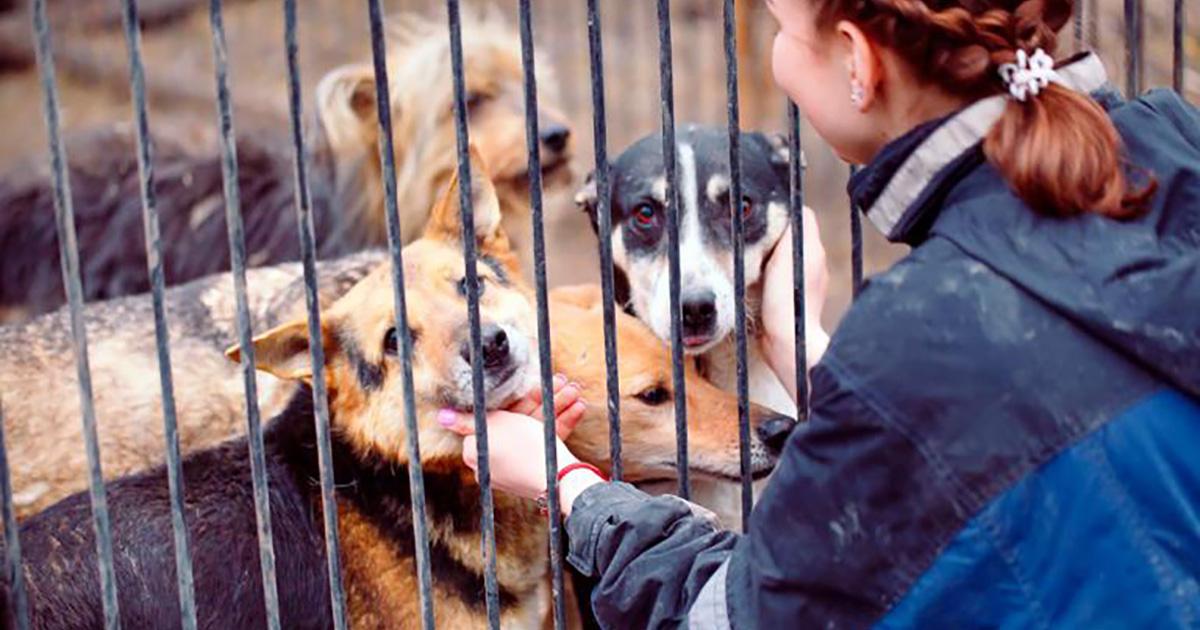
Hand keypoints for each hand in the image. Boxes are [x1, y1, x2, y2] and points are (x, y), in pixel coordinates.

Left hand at [438, 375, 588, 502]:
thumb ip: (467, 420)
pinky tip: (578, 408)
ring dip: (557, 406)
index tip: (534, 385)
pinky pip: (546, 441)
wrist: (557, 479)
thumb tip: (441, 417)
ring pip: (537, 428)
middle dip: (543, 399)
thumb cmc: (521, 448)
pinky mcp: (538, 467)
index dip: (517, 398)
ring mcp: (518, 464)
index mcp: (478, 451)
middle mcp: (496, 459)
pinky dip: (561, 424)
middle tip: (562, 382)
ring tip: (575, 391)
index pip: (495, 417)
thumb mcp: (494, 425)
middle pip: (518, 420)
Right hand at [759, 206, 829, 401]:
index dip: (781, 211)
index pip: (800, 216)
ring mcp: (803, 283)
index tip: (759, 213)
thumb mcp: (790, 256)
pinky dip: (766, 272)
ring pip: (783, 255)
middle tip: (748, 231)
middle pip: (790, 234)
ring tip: (748, 253)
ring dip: (767, 252)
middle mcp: (813, 263)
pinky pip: (777, 276)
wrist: (788, 344)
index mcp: (813, 249)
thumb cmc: (788, 301)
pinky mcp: (790, 300)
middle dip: (771, 230)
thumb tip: (791, 208)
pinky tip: (753, 278)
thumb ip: (793, 230)